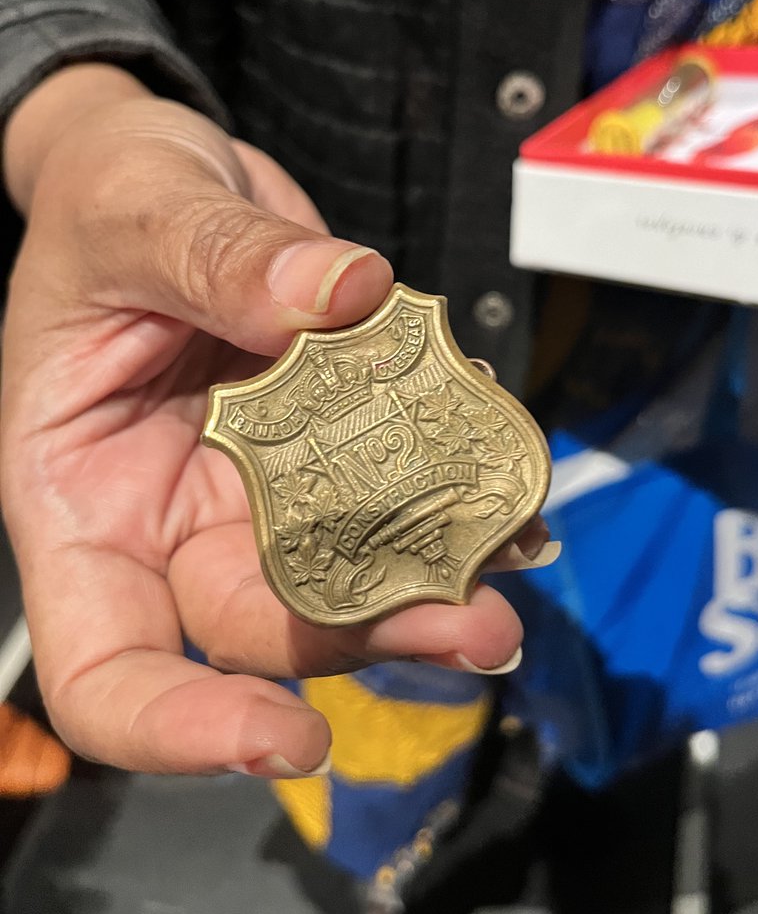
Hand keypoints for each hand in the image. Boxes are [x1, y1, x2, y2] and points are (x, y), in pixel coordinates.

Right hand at [1, 65, 523, 777]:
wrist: (164, 174)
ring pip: (354, 573)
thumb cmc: (102, 202)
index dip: (181, 730)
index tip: (287, 739)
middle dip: (371, 636)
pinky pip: (400, 487)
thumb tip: (336, 291)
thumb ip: (216, 256)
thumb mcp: (131, 211)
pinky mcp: (336, 448)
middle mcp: (176, 521)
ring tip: (518, 545)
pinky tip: (509, 480)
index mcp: (84, 503)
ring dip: (440, 577)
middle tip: (478, 622)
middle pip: (268, 628)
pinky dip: (459, 490)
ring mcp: (265, 490)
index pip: (105, 674)